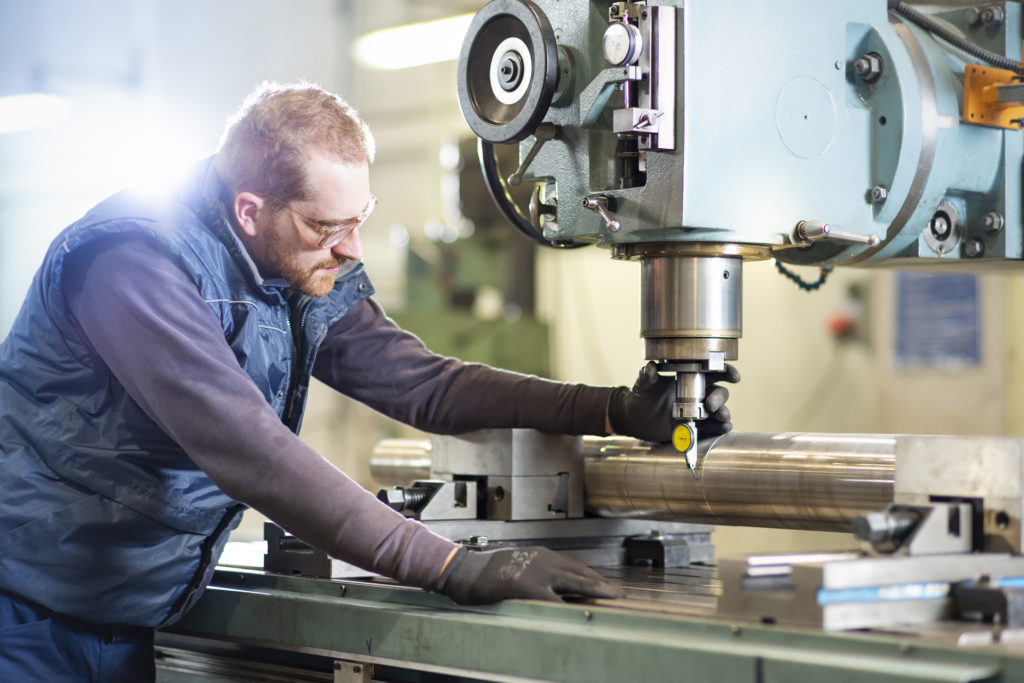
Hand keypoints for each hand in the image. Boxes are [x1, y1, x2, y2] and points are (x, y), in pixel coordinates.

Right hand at [437, 546, 623, 604]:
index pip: (574, 566)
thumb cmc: (487, 573)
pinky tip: (582, 612)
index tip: (606, 585)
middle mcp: (544, 560)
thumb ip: (536, 576)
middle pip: (580, 572)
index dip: (592, 577)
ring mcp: (537, 572)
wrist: (465, 570)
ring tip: (612, 598)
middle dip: (601, 583)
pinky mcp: (528, 586)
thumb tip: (552, 591)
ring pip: (574, 581)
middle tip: (619, 594)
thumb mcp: (517, 568)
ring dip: (595, 590)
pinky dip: (569, 605)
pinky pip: (553, 598)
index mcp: (542, 555)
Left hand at [607, 361, 739, 441]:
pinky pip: (711, 428)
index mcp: (689, 379)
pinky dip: (719, 429)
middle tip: (710, 404)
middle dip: (720, 398)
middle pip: (719, 393)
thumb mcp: (643, 385)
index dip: (726, 372)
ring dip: (724, 414)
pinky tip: (722, 428)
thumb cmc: (641, 396)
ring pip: (719, 412)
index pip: (712, 372)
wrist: (634, 419)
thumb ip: (648, 376)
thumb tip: (651, 367)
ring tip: (722, 417)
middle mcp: (697, 395)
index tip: (733, 376)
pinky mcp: (694, 428)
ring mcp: (697, 412)